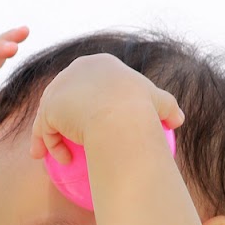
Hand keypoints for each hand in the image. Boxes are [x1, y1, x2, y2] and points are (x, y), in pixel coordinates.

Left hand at [29, 54, 183, 164]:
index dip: (86, 99)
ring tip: (57, 155)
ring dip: (50, 135)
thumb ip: (168, 109)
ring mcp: (60, 86)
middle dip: (59, 113)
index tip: (88, 120)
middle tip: (64, 135)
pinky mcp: (49, 107)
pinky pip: (45, 129)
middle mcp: (77, 69)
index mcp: (101, 64)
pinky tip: (63, 161)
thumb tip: (178, 119)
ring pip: (50, 113)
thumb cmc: (142, 111)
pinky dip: (50, 146)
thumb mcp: (161, 105)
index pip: (88, 82)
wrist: (121, 118)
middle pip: (63, 94)